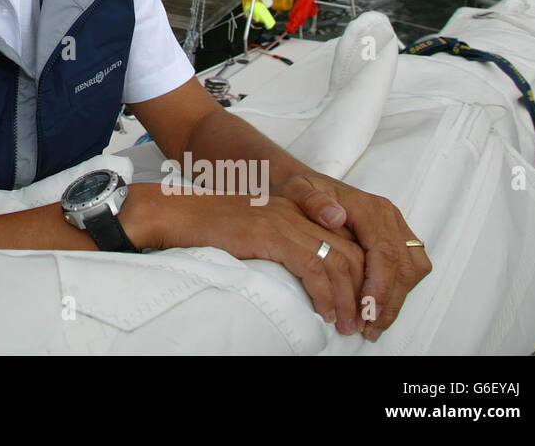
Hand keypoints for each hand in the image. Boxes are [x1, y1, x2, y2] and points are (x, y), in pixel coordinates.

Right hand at [130, 185, 366, 334]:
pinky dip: (326, 294)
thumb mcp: (253, 233)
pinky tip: (325, 312)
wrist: (172, 213)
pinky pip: (314, 267)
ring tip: (346, 324)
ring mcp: (283, 221)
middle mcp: (295, 212)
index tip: (359, 305)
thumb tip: (303, 282)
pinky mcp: (270, 234)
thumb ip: (280, 245)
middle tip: (359, 321)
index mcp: (293, 210)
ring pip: (338, 262)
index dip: (361, 275)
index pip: (346, 241)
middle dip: (362, 291)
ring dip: (348, 299)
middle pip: (351, 251)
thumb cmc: (205, 229)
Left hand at [280, 173, 431, 341]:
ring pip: (412, 268)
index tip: (366, 311)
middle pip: (403, 265)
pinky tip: (378, 306)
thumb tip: (334, 218)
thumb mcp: (297, 190)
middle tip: (369, 329)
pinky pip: (410, 266)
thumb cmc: (300, 190)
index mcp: (367, 206)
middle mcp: (387, 215)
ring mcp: (394, 225)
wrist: (305, 182)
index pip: (384, 251)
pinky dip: (399, 290)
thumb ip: (312, 202)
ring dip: (397, 299)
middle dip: (389, 301)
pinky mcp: (396, 235)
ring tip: (374, 324)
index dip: (379, 286)